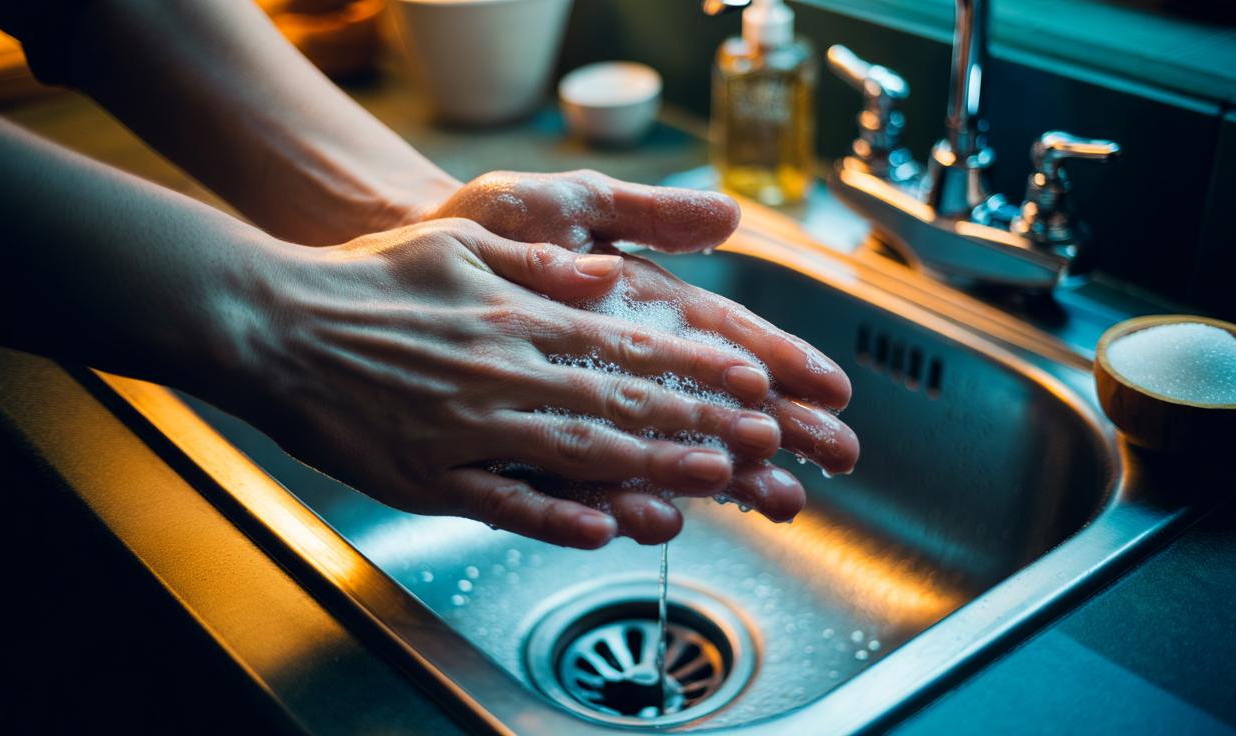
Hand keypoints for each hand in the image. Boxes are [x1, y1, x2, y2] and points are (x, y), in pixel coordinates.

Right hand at [226, 219, 809, 547]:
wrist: (273, 322)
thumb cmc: (367, 280)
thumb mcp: (460, 243)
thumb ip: (538, 264)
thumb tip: (606, 274)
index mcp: (514, 316)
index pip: (624, 346)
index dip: (692, 367)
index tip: (749, 380)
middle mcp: (501, 371)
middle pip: (617, 404)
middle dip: (697, 422)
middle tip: (762, 438)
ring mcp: (465, 428)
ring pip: (575, 454)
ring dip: (651, 469)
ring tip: (715, 480)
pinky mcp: (426, 476)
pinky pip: (499, 502)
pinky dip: (554, 517)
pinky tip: (605, 529)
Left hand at [428, 170, 859, 471]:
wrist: (401, 261)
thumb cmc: (490, 228)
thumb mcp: (569, 202)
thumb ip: (645, 212)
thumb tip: (730, 213)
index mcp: (643, 305)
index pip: (726, 338)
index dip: (781, 362)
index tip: (832, 389)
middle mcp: (624, 362)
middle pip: (713, 403)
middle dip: (780, 430)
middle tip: (834, 459)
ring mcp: (586, 406)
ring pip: (665, 449)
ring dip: (725, 476)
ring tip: (777, 500)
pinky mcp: (536, 443)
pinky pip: (585, 479)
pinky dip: (625, 499)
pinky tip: (662, 517)